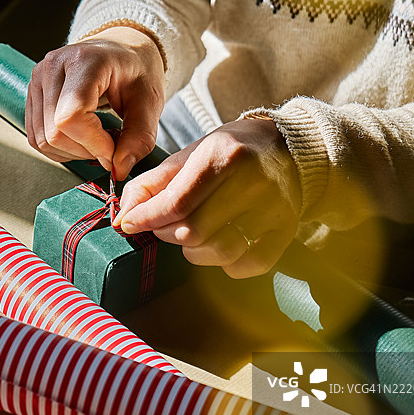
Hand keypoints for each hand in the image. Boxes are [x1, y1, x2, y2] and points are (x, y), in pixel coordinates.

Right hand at [26, 26, 164, 179]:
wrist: (121, 51)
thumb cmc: (136, 71)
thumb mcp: (150, 103)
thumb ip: (139, 138)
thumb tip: (119, 169)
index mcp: (85, 61)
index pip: (71, 116)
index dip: (93, 144)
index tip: (113, 151)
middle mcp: (53, 66)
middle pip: (55, 132)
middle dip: (85, 151)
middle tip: (109, 145)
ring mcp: (38, 80)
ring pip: (43, 140)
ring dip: (73, 153)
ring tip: (97, 139)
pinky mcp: (32, 95)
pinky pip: (37, 138)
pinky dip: (60, 149)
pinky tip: (81, 139)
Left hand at [114, 118, 300, 277]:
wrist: (290, 148)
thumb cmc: (231, 151)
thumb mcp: (190, 155)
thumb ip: (152, 184)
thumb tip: (123, 215)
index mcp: (224, 156)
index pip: (176, 203)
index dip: (146, 219)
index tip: (130, 223)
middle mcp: (253, 182)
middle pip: (193, 231)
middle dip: (166, 233)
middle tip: (162, 224)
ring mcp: (273, 209)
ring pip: (219, 252)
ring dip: (193, 251)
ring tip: (191, 234)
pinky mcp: (286, 231)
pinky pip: (247, 266)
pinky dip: (227, 263)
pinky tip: (221, 243)